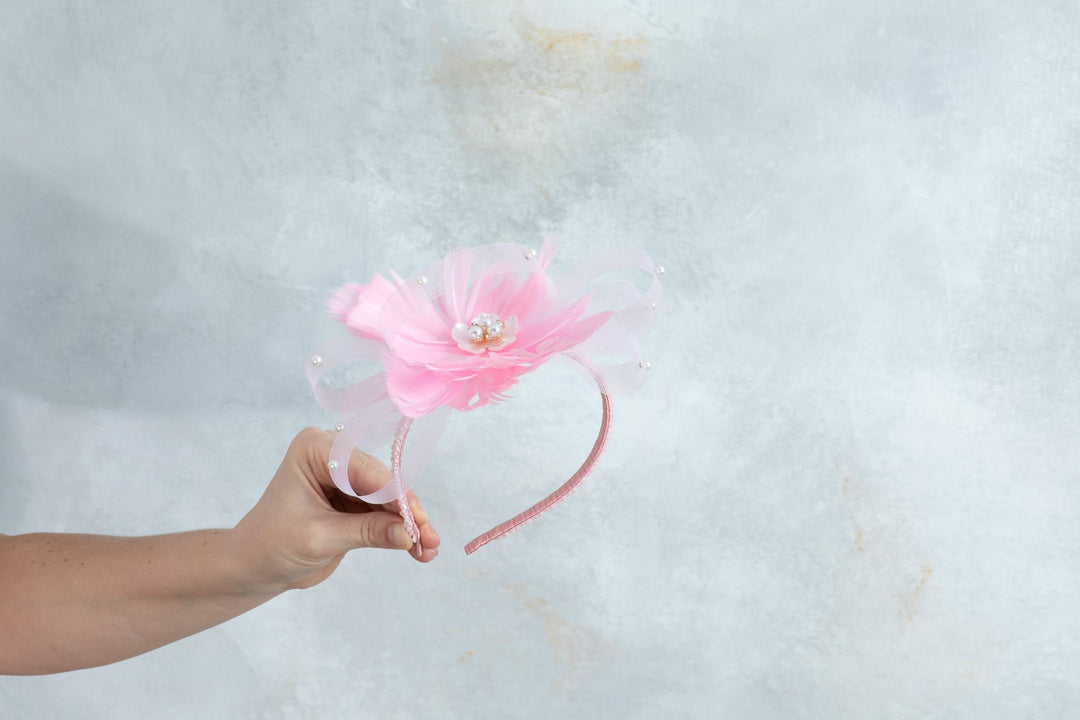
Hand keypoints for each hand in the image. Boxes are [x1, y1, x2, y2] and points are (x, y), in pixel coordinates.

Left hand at [233, 427, 440, 591]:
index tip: (419, 522)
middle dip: (406, 513)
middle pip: (383, 482)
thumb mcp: (320, 538)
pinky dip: (399, 531)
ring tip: (428, 550)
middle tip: (429, 540)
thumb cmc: (271, 545)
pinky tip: (418, 549)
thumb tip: (409, 536)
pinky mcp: (354, 499)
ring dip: (408, 525)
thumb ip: (367, 532)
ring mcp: (346, 477)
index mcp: (316, 449)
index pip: (366, 470)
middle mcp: (333, 455)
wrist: (252, 567)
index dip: (396, 496)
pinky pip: (384, 512)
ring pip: (389, 498)